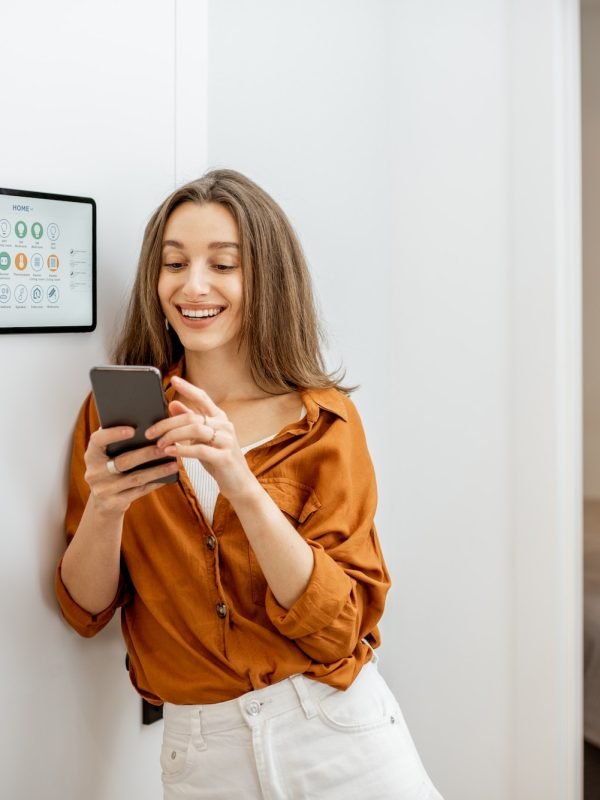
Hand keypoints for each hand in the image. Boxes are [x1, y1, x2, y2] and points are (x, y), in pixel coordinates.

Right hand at [84, 426, 179, 514]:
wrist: (103, 502)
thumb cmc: (111, 469)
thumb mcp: (108, 455)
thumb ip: (118, 441)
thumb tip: (145, 424)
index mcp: (91, 455)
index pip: (98, 440)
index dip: (113, 434)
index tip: (133, 430)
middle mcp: (94, 472)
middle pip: (123, 461)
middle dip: (147, 454)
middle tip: (165, 447)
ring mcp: (103, 489)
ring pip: (135, 478)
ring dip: (156, 470)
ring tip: (173, 464)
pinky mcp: (114, 503)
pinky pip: (138, 491)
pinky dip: (154, 483)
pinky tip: (167, 477)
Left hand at [146, 376, 257, 502]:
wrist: (239, 484)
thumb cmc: (218, 460)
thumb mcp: (202, 439)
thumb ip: (190, 422)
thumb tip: (173, 403)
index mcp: (219, 418)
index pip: (202, 397)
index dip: (188, 388)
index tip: (173, 380)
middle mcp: (224, 426)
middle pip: (191, 417)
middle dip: (167, 424)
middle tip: (150, 433)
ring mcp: (226, 440)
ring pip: (195, 430)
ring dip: (173, 436)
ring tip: (159, 445)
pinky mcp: (224, 457)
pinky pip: (199, 450)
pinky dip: (182, 450)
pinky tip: (170, 452)